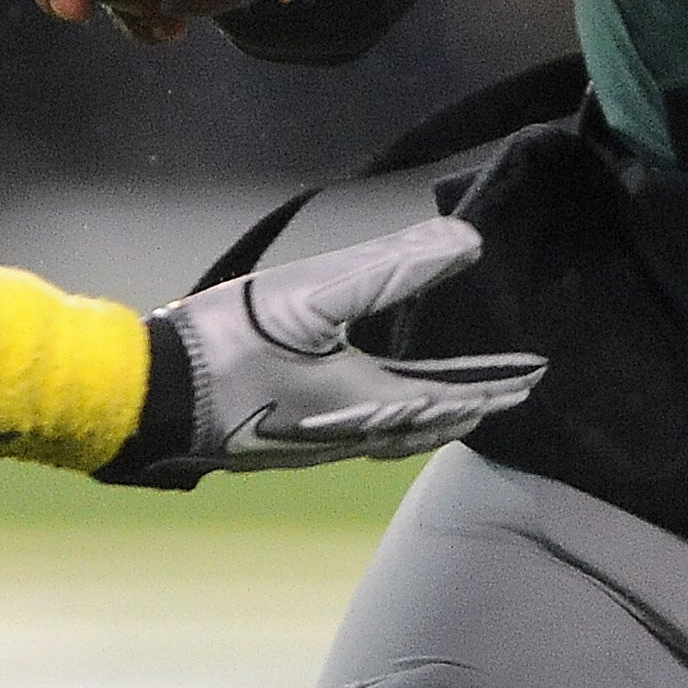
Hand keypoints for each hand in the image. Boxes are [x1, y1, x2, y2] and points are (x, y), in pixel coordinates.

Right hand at [110, 216, 544, 487]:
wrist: (151, 400)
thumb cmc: (231, 346)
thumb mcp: (314, 295)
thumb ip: (392, 267)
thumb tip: (468, 243)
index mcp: (369, 406)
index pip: (454, 398)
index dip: (497, 384)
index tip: (536, 376)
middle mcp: (351, 437)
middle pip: (431, 421)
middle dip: (473, 402)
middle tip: (511, 390)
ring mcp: (316, 444)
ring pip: (397, 432)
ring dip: (435, 413)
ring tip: (457, 399)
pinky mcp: (285, 439)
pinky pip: (363, 431)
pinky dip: (394, 417)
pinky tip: (375, 403)